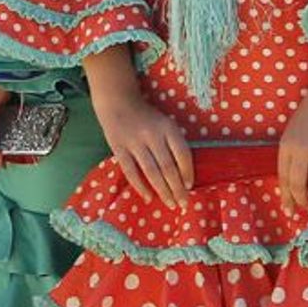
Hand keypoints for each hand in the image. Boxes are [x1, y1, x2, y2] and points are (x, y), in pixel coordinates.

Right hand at [91, 90, 192, 209]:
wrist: (118, 102)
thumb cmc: (147, 117)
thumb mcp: (166, 124)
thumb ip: (174, 143)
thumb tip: (184, 175)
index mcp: (168, 127)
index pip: (182, 154)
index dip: (187, 172)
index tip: (190, 186)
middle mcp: (152, 135)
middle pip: (168, 167)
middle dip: (177, 188)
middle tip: (183, 204)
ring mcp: (134, 142)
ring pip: (151, 172)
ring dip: (162, 191)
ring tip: (170, 204)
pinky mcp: (118, 148)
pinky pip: (131, 171)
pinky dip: (140, 186)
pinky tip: (148, 197)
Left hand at [278, 91, 307, 211]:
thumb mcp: (292, 134)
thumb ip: (291, 157)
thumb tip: (293, 186)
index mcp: (286, 146)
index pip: (283, 179)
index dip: (286, 197)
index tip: (290, 210)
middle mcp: (301, 150)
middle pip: (298, 185)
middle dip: (302, 201)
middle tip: (307, 207)